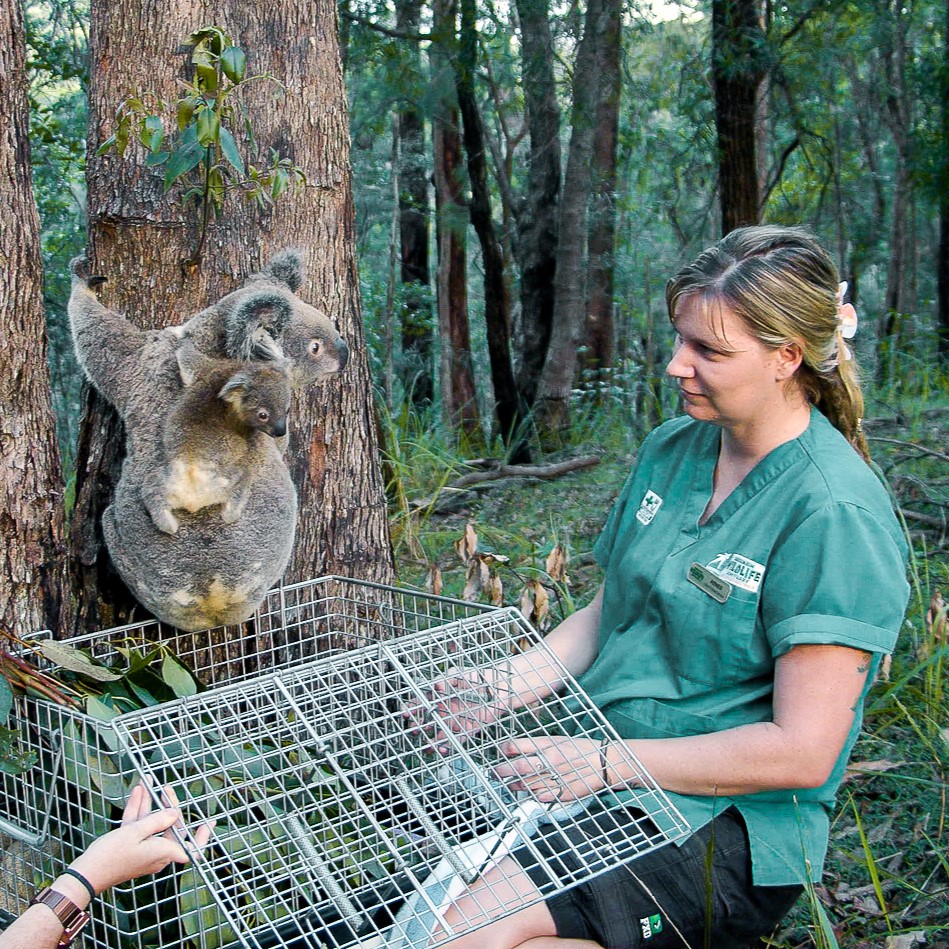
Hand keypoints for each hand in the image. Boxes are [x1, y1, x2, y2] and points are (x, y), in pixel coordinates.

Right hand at [70, 783, 214, 893]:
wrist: (85, 874)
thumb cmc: (111, 855)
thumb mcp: (136, 832)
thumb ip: (157, 820)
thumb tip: (174, 814)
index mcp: (164, 853)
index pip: (191, 850)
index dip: (201, 838)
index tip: (209, 822)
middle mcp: (157, 855)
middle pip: (169, 828)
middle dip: (168, 806)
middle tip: (166, 789)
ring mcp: (144, 852)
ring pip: (151, 825)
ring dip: (149, 804)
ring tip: (148, 782)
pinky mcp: (131, 849)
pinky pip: (139, 829)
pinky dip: (138, 812)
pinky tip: (137, 792)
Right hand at [403, 666, 511, 751]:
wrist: (499, 687)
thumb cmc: (478, 678)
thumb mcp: (461, 675)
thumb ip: (448, 679)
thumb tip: (436, 685)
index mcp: (441, 695)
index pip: (422, 702)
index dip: (412, 707)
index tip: (405, 713)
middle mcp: (446, 709)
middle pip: (428, 720)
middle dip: (419, 726)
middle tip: (414, 730)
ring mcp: (455, 720)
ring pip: (440, 733)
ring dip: (432, 741)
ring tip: (427, 746)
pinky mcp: (468, 730)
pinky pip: (456, 740)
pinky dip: (448, 746)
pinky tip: (442, 750)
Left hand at [493, 736, 606, 802]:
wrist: (605, 762)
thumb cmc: (582, 749)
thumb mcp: (560, 739)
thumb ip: (540, 745)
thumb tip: (519, 750)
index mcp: (548, 744)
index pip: (517, 745)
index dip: (504, 749)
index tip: (500, 752)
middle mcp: (549, 760)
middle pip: (517, 767)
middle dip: (501, 771)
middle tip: (494, 773)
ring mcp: (555, 777)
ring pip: (526, 784)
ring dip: (514, 785)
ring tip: (509, 784)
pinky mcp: (562, 793)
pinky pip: (540, 796)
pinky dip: (532, 794)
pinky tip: (529, 792)